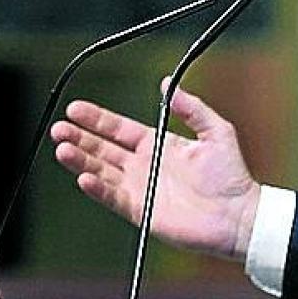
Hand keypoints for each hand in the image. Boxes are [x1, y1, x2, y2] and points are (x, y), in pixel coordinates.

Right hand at [50, 78, 260, 260]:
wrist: (238, 214)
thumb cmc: (231, 174)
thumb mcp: (215, 130)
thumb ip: (192, 107)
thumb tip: (168, 84)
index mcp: (159, 143)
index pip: (119, 129)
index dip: (97, 119)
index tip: (75, 108)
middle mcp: (144, 165)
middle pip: (103, 149)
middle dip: (80, 138)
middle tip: (59, 128)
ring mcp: (140, 188)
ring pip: (102, 171)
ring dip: (81, 161)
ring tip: (62, 148)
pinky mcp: (141, 210)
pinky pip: (113, 197)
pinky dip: (98, 189)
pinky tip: (83, 178)